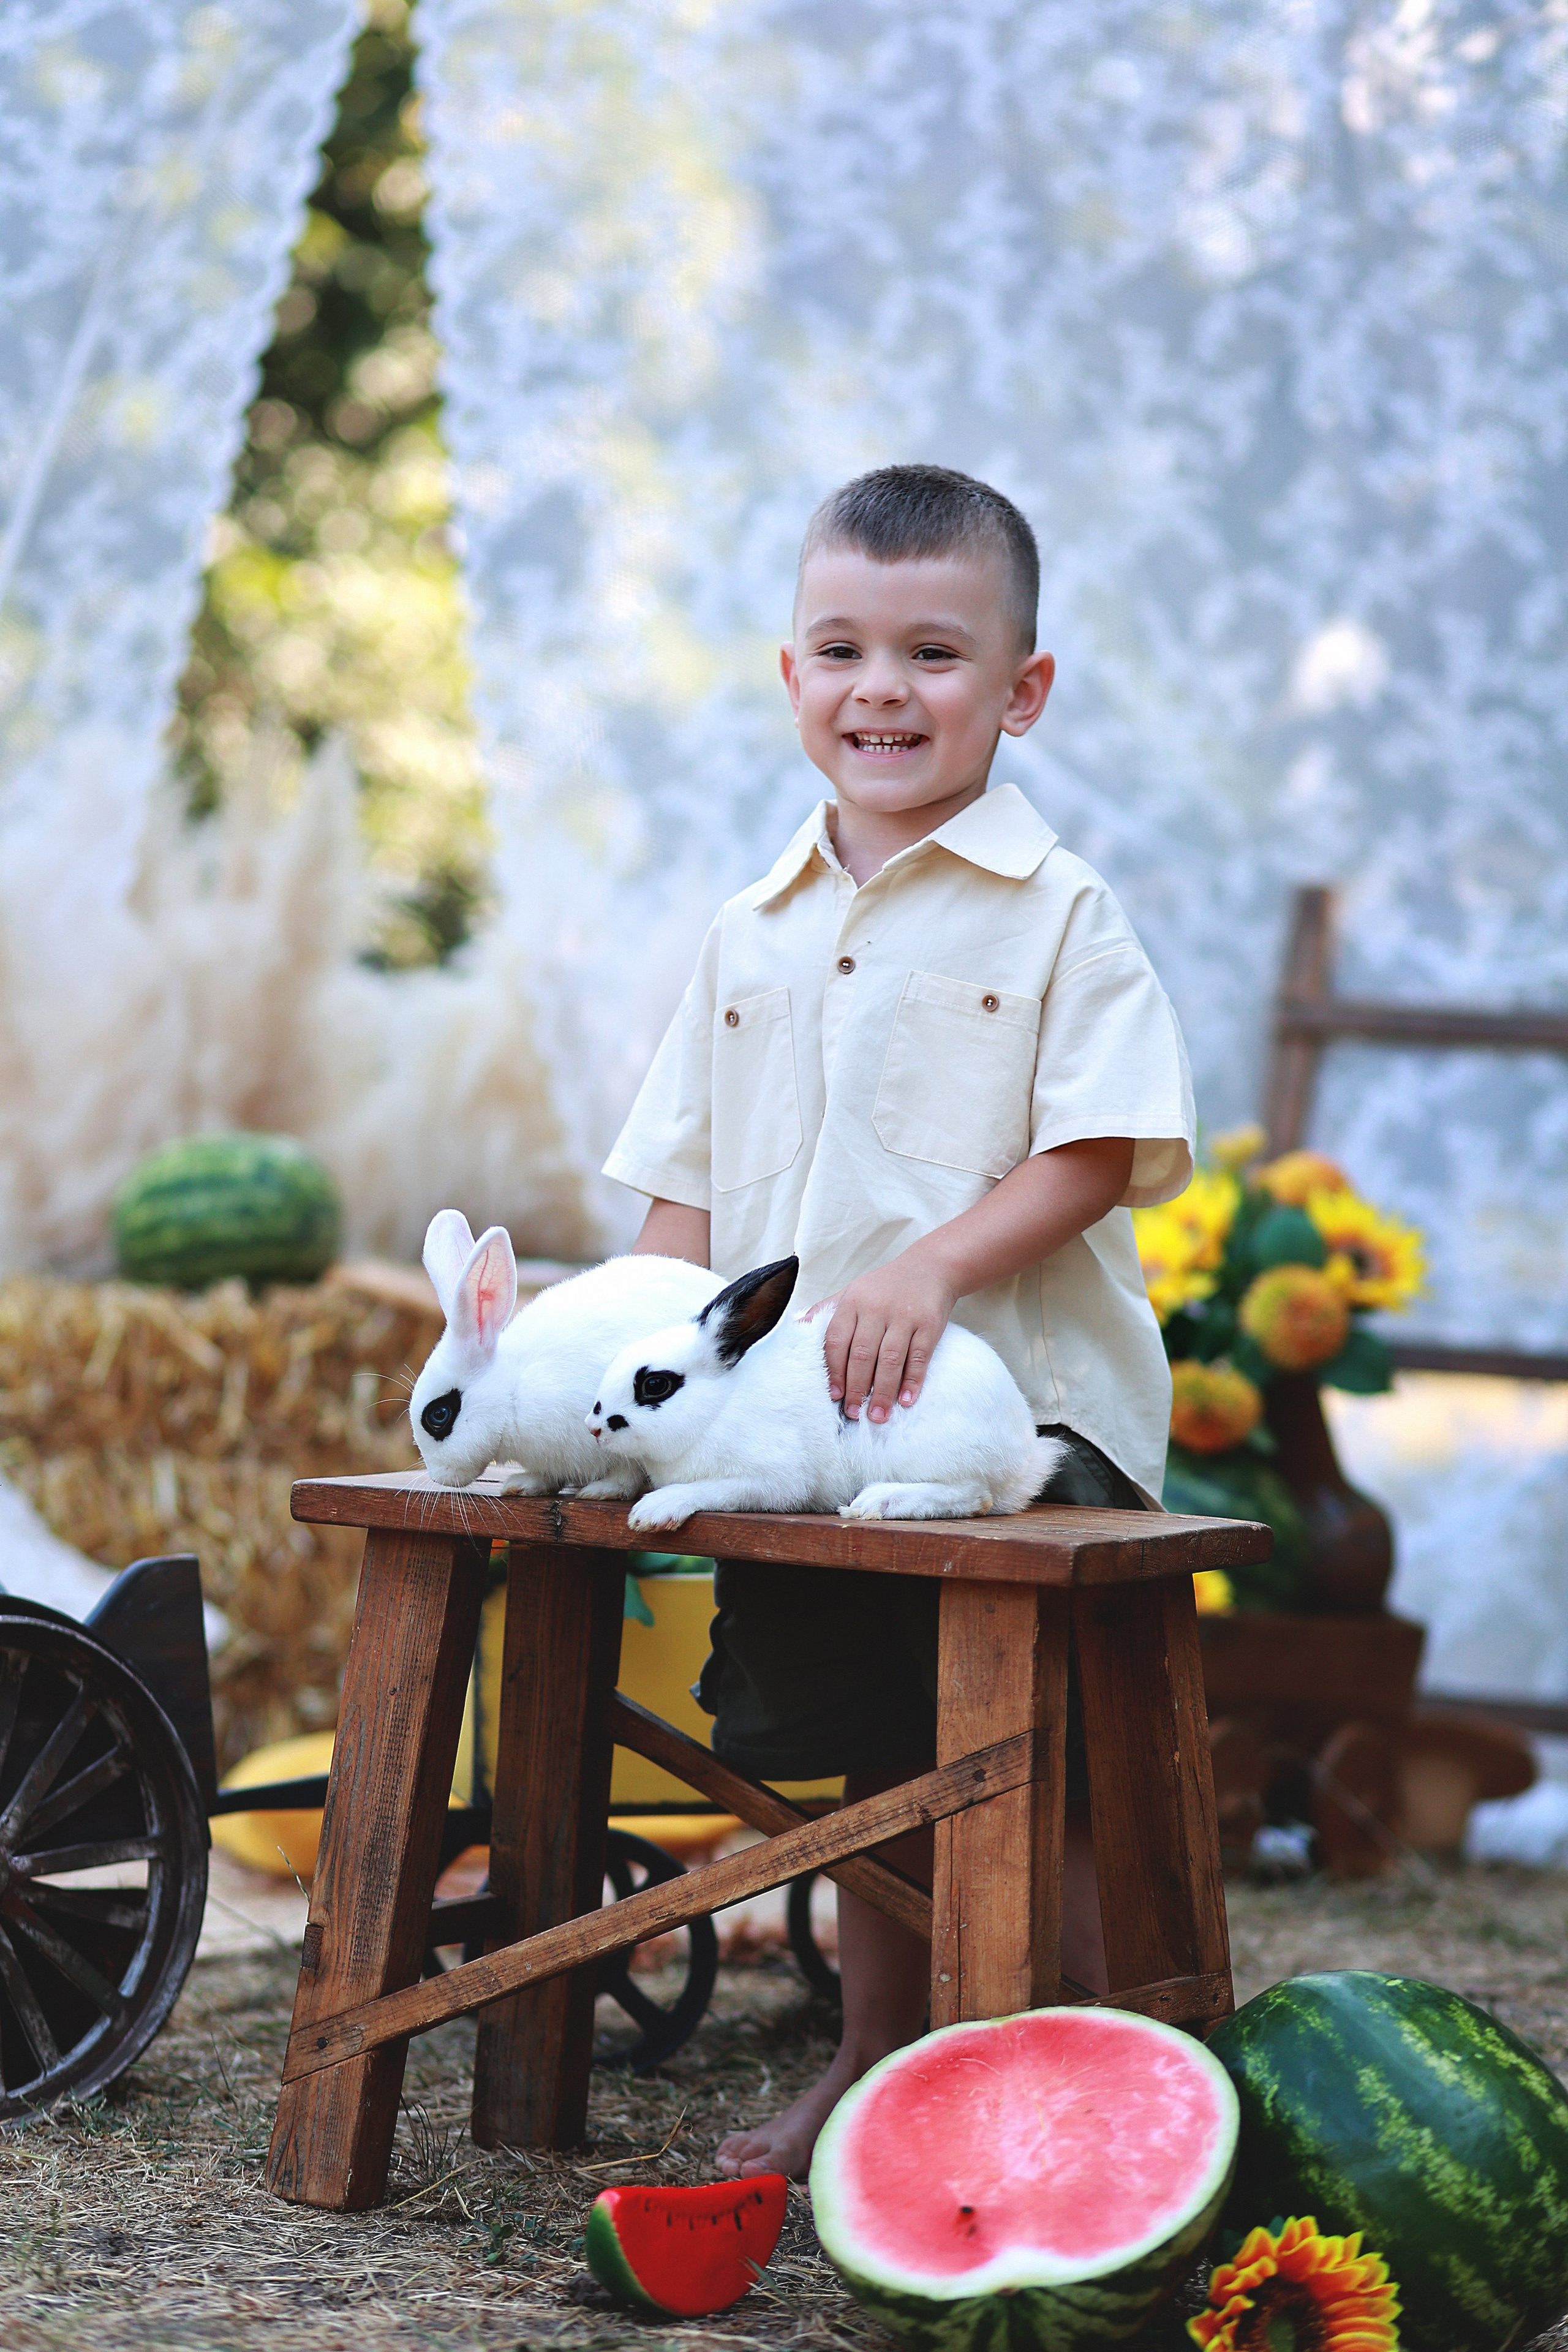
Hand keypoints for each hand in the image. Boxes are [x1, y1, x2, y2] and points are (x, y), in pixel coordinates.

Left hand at [814, 1251, 955, 1423]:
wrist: (930, 1267)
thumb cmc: (885, 1286)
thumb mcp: (852, 1292)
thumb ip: (826, 1311)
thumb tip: (796, 1327)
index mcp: (853, 1302)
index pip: (837, 1340)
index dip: (833, 1370)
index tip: (833, 1396)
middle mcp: (876, 1309)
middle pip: (862, 1354)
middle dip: (856, 1387)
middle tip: (853, 1412)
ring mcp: (904, 1317)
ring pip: (890, 1360)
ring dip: (882, 1391)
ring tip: (877, 1415)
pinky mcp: (929, 1325)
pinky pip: (919, 1357)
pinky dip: (912, 1381)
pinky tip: (906, 1400)